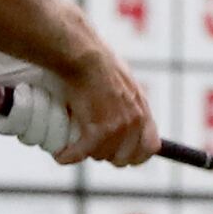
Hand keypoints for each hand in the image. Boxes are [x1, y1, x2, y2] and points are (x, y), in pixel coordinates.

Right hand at [0, 42, 155, 167]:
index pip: (150, 149)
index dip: (134, 155)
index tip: (118, 153)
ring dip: (85, 151)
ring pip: (100, 156)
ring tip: (75, 136)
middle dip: (105, 153)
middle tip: (89, 142)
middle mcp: (135, 122)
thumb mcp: (124, 83)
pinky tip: (61, 154)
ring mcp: (118, 128)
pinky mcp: (97, 131)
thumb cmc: (98, 64)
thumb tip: (125, 118)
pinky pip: (81, 155)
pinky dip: (68, 156)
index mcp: (142, 111)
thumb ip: (129, 104)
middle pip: (123, 158)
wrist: (83, 55)